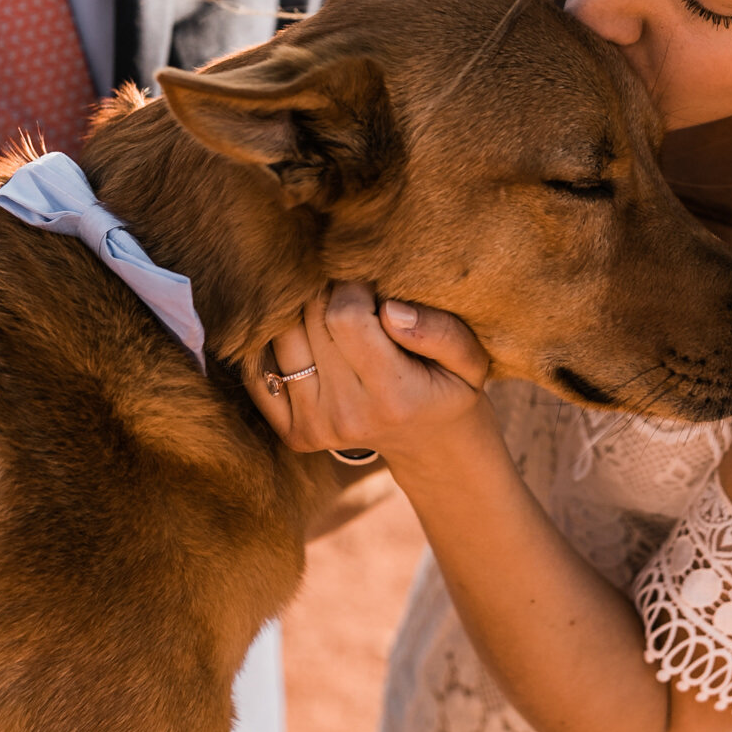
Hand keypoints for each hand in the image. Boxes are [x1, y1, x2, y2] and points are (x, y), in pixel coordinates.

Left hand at [255, 284, 496, 482]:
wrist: (432, 445)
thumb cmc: (450, 388)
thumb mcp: (470, 359)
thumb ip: (439, 330)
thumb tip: (390, 309)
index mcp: (392, 396)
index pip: (346, 316)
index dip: (354, 286)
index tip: (372, 286)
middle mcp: (347, 415)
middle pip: (310, 320)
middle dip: (329, 293)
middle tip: (354, 295)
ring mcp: (316, 427)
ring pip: (282, 338)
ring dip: (303, 314)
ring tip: (334, 316)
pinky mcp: (294, 432)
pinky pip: (260, 372)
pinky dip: (275, 346)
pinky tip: (306, 338)